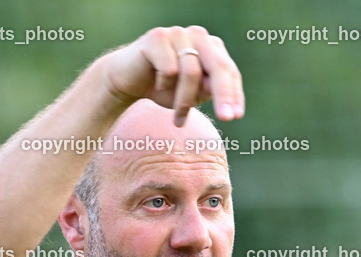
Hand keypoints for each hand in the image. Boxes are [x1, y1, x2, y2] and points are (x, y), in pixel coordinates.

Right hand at [101, 25, 244, 125]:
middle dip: (224, 94)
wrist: (125, 79)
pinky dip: (163, 85)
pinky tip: (154, 85)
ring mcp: (178, 34)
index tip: (235, 116)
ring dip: (185, 100)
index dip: (234, 94)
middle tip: (226, 119)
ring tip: (178, 118)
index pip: (229, 70)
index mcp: (210, 47)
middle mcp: (198, 36)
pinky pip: (169, 69)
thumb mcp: (190, 95)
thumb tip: (222, 93)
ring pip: (192, 72)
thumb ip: (207, 91)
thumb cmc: (162, 87)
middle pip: (218, 66)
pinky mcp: (157, 37)